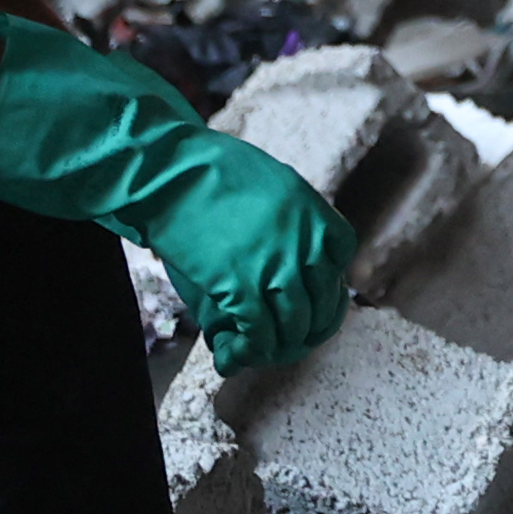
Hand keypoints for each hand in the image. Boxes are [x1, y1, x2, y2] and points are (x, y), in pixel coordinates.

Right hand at [113, 122, 353, 375]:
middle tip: (297, 329)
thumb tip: (299, 235)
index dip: (329, 276)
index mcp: (313, 212)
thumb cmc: (214, 169)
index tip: (313, 285)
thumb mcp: (274, 181)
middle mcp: (303, 242)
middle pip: (323, 297)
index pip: (340, 255)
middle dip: (312, 319)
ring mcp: (274, 268)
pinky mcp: (240, 288)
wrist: (172, 174)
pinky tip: (246, 343)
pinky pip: (260, 331)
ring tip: (272, 343)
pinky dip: (256, 343)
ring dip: (285, 339)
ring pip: (295, 322)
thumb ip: (293, 212)